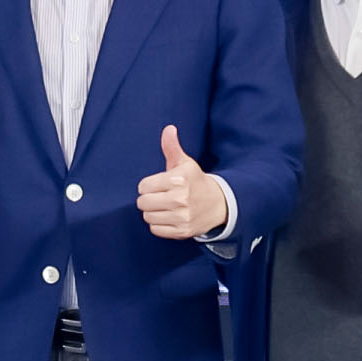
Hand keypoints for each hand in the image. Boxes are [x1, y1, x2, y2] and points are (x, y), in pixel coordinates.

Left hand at [135, 123, 226, 241]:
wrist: (218, 203)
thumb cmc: (195, 181)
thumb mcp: (185, 163)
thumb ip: (172, 147)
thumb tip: (169, 128)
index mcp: (178, 179)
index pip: (143, 186)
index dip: (148, 185)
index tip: (158, 185)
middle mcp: (180, 199)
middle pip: (143, 203)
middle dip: (148, 199)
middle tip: (160, 196)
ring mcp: (181, 216)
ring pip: (148, 217)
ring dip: (153, 212)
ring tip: (164, 207)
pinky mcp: (182, 231)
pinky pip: (156, 230)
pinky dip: (159, 225)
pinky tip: (168, 217)